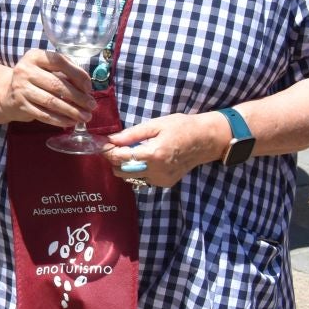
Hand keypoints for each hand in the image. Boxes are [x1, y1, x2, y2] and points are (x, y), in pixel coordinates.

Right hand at [2, 49, 95, 126]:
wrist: (7, 93)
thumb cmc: (35, 79)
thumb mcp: (46, 68)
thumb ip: (66, 71)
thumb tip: (87, 88)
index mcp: (34, 56)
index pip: (59, 61)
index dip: (77, 74)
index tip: (89, 88)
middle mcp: (25, 70)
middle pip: (57, 84)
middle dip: (78, 97)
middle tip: (92, 106)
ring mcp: (20, 88)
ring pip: (51, 101)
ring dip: (72, 111)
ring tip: (85, 117)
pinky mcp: (20, 105)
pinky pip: (43, 114)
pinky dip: (59, 120)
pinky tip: (71, 122)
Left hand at [104, 112, 225, 188]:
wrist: (206, 140)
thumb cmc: (181, 127)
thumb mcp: (155, 125)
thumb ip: (131, 134)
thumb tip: (110, 139)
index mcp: (153, 154)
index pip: (120, 158)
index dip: (108, 151)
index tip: (102, 144)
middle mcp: (156, 171)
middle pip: (122, 171)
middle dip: (114, 160)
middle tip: (115, 147)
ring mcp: (161, 179)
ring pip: (131, 177)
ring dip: (124, 166)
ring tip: (129, 151)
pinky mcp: (166, 183)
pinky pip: (143, 179)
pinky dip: (138, 170)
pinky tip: (144, 159)